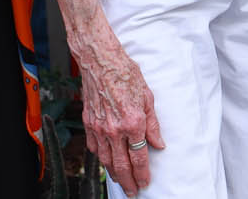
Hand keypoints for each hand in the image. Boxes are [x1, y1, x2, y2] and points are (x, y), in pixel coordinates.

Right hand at [76, 16, 163, 192]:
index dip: (143, 173)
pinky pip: (94, 148)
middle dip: (129, 181)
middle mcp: (115, 129)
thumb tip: (159, 144)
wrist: (101, 61)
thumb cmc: (126, 74)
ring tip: (122, 181)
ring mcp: (100, 128)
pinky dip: (101, 158)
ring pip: (107, 160)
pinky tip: (106, 162)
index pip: (139, 157)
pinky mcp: (89, 123)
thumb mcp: (148, 97)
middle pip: (122, 165)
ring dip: (115, 174)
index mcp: (133, 122)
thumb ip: (153, 124)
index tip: (146, 182)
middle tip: (133, 192)